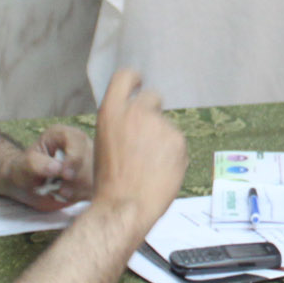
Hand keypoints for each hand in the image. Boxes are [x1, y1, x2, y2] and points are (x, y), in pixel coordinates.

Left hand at [14, 123, 95, 209]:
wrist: (28, 184)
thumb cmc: (25, 170)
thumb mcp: (24, 165)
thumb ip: (37, 164)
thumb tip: (56, 168)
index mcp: (64, 135)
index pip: (78, 143)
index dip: (74, 160)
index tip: (65, 175)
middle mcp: (81, 144)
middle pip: (90, 161)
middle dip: (75, 179)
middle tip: (59, 188)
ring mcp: (90, 160)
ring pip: (95, 177)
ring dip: (78, 189)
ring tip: (60, 191)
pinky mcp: (93, 176)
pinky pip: (95, 188)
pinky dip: (82, 195)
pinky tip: (68, 194)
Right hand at [87, 70, 185, 231]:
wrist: (125, 205)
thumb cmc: (110, 181)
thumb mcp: (105, 142)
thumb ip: (121, 124)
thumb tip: (136, 120)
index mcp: (112, 111)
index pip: (126, 77)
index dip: (134, 80)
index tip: (139, 84)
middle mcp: (136, 111)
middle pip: (152, 97)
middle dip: (152, 113)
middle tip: (149, 137)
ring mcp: (159, 124)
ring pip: (166, 126)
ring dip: (162, 140)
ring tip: (150, 167)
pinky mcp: (178, 139)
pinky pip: (178, 143)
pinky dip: (174, 155)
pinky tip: (162, 172)